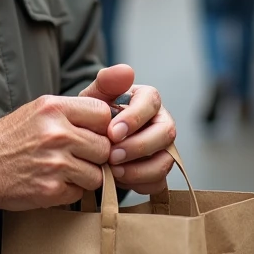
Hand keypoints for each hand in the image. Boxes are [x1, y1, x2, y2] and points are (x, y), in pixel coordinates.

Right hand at [0, 95, 111, 210]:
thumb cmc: (9, 138)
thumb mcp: (38, 110)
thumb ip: (72, 111)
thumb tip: (109, 117)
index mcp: (54, 108)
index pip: (103, 113)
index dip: (103, 126)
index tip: (94, 133)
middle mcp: (57, 133)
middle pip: (105, 146)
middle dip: (96, 154)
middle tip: (80, 155)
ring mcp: (55, 163)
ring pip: (97, 173)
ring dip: (86, 175)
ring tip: (65, 170)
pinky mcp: (51, 189)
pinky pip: (81, 192)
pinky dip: (71, 190)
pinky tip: (54, 181)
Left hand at [79, 65, 175, 194]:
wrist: (87, 143)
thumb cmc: (93, 116)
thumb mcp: (93, 98)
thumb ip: (106, 82)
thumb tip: (127, 70)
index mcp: (147, 99)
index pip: (151, 103)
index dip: (134, 119)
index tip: (112, 133)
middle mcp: (161, 122)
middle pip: (166, 133)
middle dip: (139, 146)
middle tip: (112, 156)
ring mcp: (162, 148)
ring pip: (166, 160)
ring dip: (139, 168)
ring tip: (113, 171)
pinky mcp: (157, 170)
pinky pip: (158, 180)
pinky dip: (138, 183)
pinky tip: (118, 180)